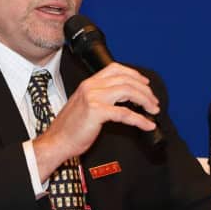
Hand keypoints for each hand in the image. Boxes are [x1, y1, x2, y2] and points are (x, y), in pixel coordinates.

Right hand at [32, 63, 159, 179]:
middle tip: (153, 101)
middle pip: (125, 80)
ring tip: (153, 110)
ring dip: (145, 100)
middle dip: (144, 90)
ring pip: (128, 92)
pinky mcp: (97, 112)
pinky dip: (140, 119)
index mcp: (88, 83)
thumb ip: (100, 97)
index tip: (145, 83)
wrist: (57, 141)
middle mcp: (91, 87)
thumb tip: (124, 99)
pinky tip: (147, 125)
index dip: (134, 74)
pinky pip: (125, 113)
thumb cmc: (70, 128)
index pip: (115, 69)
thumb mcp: (84, 105)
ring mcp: (93, 98)